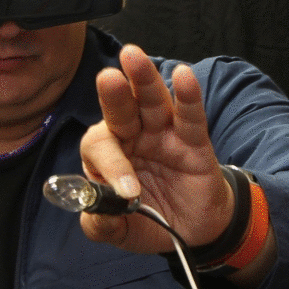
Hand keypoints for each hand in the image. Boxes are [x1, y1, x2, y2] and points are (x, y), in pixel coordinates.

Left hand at [78, 45, 235, 254]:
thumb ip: (102, 223)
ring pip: (152, 102)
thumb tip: (95, 212)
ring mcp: (163, 134)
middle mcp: (133, 137)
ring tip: (134, 57)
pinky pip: (190, 116)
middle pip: (121, 110)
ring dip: (144, 79)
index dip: (111, 165)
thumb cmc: (148, 221)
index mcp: (108, 155)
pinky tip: (184, 75)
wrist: (191, 231)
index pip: (101, 147)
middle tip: (107, 78)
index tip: (127, 191)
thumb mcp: (119, 231)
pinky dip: (188, 96)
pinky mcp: (193, 140)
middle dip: (114, 95)